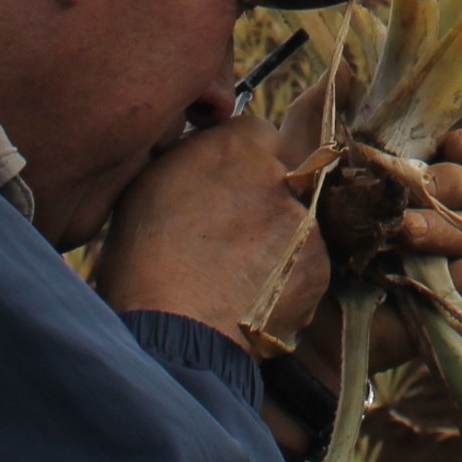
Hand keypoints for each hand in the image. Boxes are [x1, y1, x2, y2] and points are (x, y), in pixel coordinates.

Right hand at [92, 116, 325, 348]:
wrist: (172, 330)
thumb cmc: (143, 260)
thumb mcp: (150, 183)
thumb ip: (192, 156)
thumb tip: (210, 153)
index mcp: (234, 145)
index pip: (255, 132)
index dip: (237, 161)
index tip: (222, 187)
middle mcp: (279, 175)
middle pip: (281, 174)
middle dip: (260, 197)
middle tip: (225, 235)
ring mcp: (304, 221)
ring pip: (294, 221)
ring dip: (273, 239)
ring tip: (230, 274)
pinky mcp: (318, 265)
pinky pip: (303, 263)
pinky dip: (282, 276)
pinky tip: (248, 295)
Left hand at [267, 127, 461, 443]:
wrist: (280, 317)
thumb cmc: (292, 232)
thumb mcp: (299, 165)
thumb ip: (320, 113)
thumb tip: (344, 66)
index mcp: (414, 174)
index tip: (452, 142)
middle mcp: (438, 213)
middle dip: (453, 182)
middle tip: (418, 188)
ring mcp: (446, 260)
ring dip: (446, 228)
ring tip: (404, 232)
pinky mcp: (448, 305)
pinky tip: (449, 277)